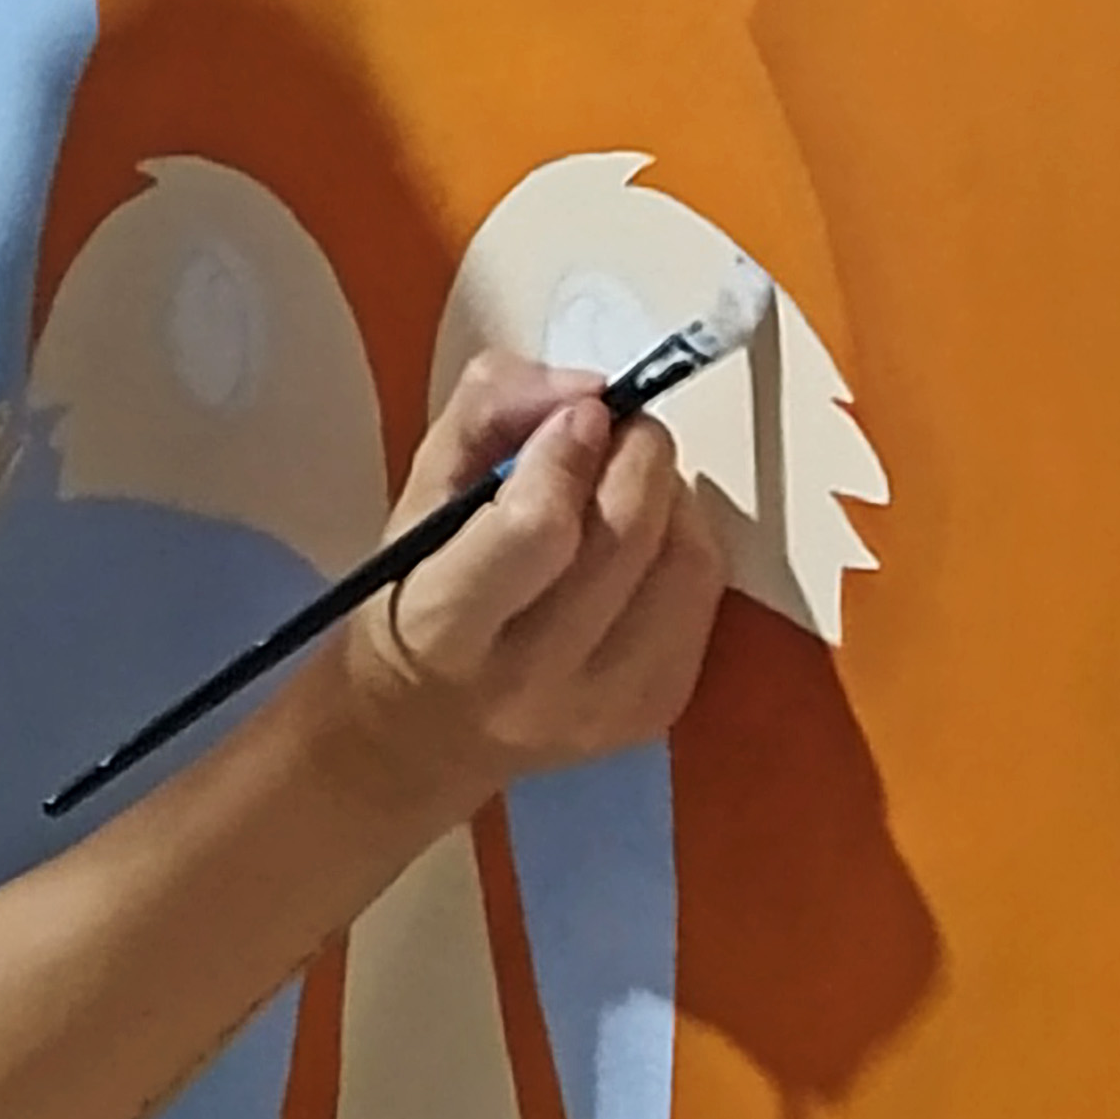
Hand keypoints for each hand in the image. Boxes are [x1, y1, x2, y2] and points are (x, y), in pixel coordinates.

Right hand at [330, 351, 725, 808]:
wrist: (421, 730)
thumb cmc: (414, 590)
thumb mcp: (422, 488)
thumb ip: (491, 410)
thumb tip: (590, 388)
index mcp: (446, 626)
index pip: (535, 530)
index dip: (568, 452)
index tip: (578, 412)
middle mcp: (529, 682)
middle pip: (625, 539)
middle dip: (636, 452)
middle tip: (617, 426)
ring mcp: (600, 708)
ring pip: (685, 566)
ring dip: (671, 495)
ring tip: (631, 478)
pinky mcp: (653, 713)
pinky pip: (705, 598)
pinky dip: (686, 542)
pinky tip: (646, 537)